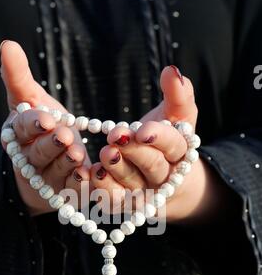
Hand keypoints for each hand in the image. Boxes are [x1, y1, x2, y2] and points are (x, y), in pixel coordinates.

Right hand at [0, 41, 89, 215]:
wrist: (47, 162)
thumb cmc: (40, 127)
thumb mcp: (30, 98)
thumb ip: (19, 76)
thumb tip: (7, 45)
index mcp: (18, 135)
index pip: (22, 128)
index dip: (33, 124)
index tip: (47, 118)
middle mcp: (29, 158)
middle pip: (37, 153)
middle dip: (51, 145)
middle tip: (65, 137)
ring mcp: (46, 178)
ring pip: (54, 171)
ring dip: (65, 164)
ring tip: (77, 155)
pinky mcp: (64, 192)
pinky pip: (70, 190)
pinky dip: (78, 185)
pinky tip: (89, 177)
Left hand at [91, 66, 221, 222]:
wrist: (164, 178)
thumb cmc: (167, 140)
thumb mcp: (176, 116)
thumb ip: (178, 94)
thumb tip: (172, 70)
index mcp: (180, 153)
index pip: (174, 146)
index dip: (159, 138)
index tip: (143, 130)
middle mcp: (164, 177)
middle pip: (153, 167)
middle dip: (135, 153)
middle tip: (116, 138)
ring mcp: (145, 193)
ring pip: (132, 185)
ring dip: (117, 170)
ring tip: (105, 154)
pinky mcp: (125, 204)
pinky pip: (114, 201)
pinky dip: (104, 189)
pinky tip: (93, 173)